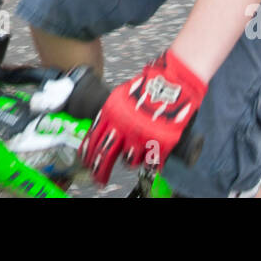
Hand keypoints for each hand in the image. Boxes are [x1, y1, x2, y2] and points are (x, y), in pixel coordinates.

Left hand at [81, 50, 206, 185]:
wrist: (175, 80)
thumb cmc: (150, 85)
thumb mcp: (121, 95)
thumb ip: (111, 114)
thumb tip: (102, 131)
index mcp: (112, 112)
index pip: (93, 138)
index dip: (88, 154)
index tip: (86, 164)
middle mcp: (125, 126)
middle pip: (106, 154)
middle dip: (100, 171)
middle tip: (98, 180)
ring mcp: (143, 135)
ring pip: (129, 161)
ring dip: (131, 160)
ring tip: (137, 152)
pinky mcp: (161, 143)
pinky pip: (152, 162)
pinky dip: (152, 161)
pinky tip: (152, 156)